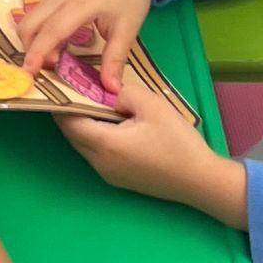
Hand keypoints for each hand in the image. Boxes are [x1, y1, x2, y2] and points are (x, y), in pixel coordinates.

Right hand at [16, 0, 171, 92]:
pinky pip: (36, 15)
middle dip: (30, 49)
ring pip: (30, 19)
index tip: (30, 74)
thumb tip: (111, 90)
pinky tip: (56, 46)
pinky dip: (38, 34)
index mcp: (82, 3)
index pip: (53, 30)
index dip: (39, 52)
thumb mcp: (128, 29)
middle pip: (30, 23)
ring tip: (55, 59)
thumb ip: (115, 59)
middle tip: (48, 69)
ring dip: (33, 42)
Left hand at [59, 84, 246, 225]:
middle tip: (75, 87)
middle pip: (73, 134)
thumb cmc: (178, 142)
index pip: (69, 121)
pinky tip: (110, 123)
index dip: (62, 101)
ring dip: (83, 125)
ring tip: (93, 101)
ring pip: (84, 145)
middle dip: (70, 111)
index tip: (62, 81)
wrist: (201, 181)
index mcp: (104, 144)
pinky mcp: (119, 179)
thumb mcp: (153, 106)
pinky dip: (96, 136)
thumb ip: (125, 92)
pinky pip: (97, 154)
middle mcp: (99, 163)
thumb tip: (110, 94)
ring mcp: (108, 174)